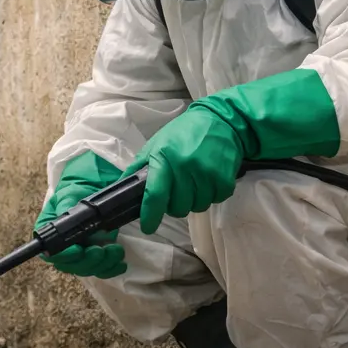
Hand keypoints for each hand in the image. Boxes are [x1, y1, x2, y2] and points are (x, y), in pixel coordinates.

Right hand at [36, 163, 125, 278]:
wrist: (95, 186)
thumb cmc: (78, 188)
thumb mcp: (69, 193)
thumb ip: (64, 207)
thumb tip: (61, 221)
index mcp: (51, 232)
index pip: (51, 253)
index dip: (64, 256)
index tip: (79, 250)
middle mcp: (62, 246)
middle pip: (70, 266)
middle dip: (87, 261)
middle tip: (101, 251)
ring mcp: (80, 252)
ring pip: (87, 269)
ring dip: (102, 264)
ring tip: (116, 251)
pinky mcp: (96, 254)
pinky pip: (101, 269)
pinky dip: (111, 269)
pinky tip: (120, 264)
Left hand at [124, 106, 243, 233]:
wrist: (221, 121)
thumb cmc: (183, 133)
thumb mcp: (156, 144)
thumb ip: (139, 167)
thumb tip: (123, 188)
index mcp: (164, 159)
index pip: (154, 195)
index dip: (150, 215)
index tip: (148, 227)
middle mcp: (185, 167)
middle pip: (177, 207)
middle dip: (174, 206)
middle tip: (177, 192)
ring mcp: (206, 173)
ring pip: (197, 207)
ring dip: (193, 201)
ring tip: (193, 184)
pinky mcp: (224, 178)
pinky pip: (215, 200)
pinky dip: (211, 195)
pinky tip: (208, 181)